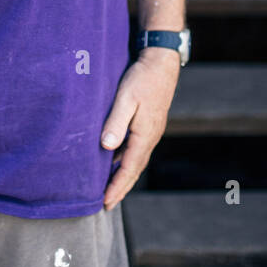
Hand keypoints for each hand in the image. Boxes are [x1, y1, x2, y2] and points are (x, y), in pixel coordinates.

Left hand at [100, 50, 180, 209]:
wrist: (161, 62)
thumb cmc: (142, 78)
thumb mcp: (126, 98)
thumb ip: (116, 122)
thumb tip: (106, 147)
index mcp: (144, 135)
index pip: (128, 169)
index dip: (116, 187)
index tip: (105, 202)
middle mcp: (150, 137)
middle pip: (134, 170)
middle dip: (121, 188)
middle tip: (107, 204)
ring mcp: (151, 131)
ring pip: (136, 161)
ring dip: (124, 176)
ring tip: (110, 188)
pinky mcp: (149, 124)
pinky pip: (137, 150)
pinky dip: (127, 161)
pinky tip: (117, 161)